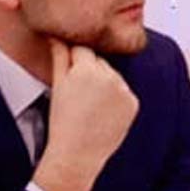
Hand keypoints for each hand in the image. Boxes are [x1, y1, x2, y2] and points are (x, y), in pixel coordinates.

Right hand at [32, 40, 138, 190]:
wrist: (77, 154)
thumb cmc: (63, 121)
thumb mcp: (58, 85)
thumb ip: (60, 56)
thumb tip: (56, 36)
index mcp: (87, 68)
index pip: (82, 49)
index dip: (74, 62)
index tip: (70, 75)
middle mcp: (109, 75)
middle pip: (99, 61)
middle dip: (90, 71)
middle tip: (79, 94)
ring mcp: (124, 90)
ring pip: (112, 76)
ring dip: (104, 84)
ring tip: (90, 105)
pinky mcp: (133, 103)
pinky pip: (124, 92)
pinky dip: (116, 99)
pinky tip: (103, 113)